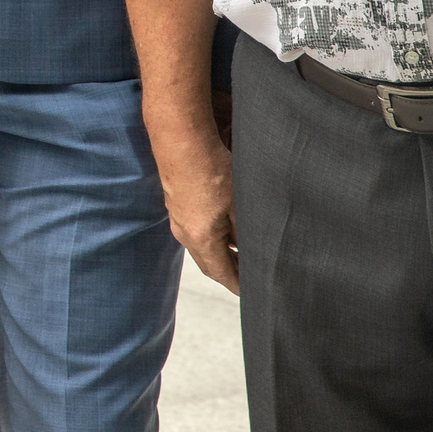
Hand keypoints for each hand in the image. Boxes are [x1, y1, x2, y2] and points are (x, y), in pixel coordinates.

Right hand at [162, 141, 239, 294]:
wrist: (180, 139)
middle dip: (231, 272)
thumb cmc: (209, 168)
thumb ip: (246, 232)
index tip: (253, 292)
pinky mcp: (177, 204)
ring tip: (245, 250)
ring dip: (222, 252)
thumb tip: (255, 250)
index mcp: (200, 239)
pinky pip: (196, 229)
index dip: (239, 285)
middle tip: (253, 275)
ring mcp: (178, 218)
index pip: (222, 274)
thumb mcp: (239, 204)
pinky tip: (228, 224)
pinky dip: (213, 235)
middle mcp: (184, 233)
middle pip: (209, 263)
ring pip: (203, 246)